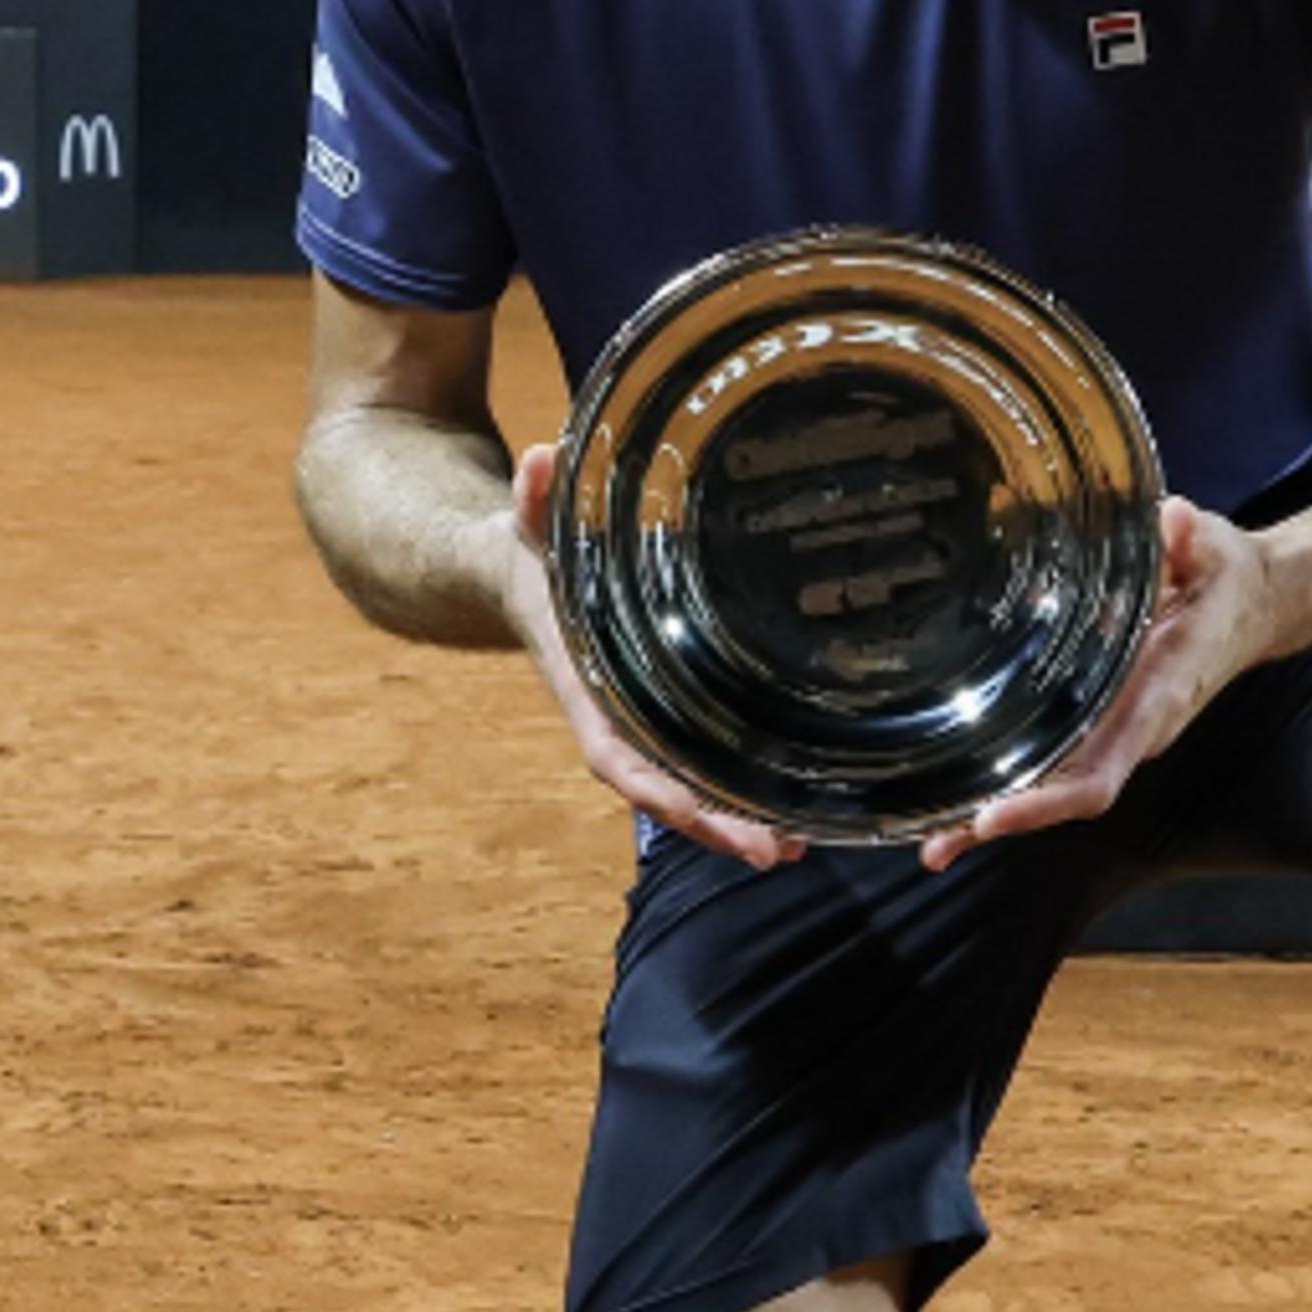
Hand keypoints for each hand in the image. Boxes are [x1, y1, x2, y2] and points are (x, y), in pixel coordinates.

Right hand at [507, 442, 806, 871]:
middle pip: (662, 788)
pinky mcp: (665, 708)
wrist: (513, 573)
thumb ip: (535, 500)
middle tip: (775, 851)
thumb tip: (541, 459)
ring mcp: (641, 718)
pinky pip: (699, 759)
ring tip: (797, 845)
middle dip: (713, 824)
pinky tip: (790, 807)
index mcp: (585, 685)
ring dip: (734, 820)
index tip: (696, 817)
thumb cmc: (530, 553)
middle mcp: (614, 714)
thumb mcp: (529, 525)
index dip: (655, 790)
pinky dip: (736, 790)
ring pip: (686, 785)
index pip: (616, 754)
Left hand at [918, 497, 1276, 870]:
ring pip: (1051, 789)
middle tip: (934, 842)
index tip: (992, 813)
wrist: (1252, 604)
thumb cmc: (1225, 578)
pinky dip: (1005, 784)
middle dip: (1002, 820)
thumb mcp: (1216, 550)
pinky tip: (954, 799)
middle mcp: (1132, 731)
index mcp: (1156, 699)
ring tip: (927, 839)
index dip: (1046, 801)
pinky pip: (1050, 762)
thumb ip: (1192, 540)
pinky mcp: (1100, 721)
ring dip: (992, 814)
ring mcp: (1115, 732)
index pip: (1100, 771)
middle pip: (1062, 796)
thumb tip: (1175, 521)